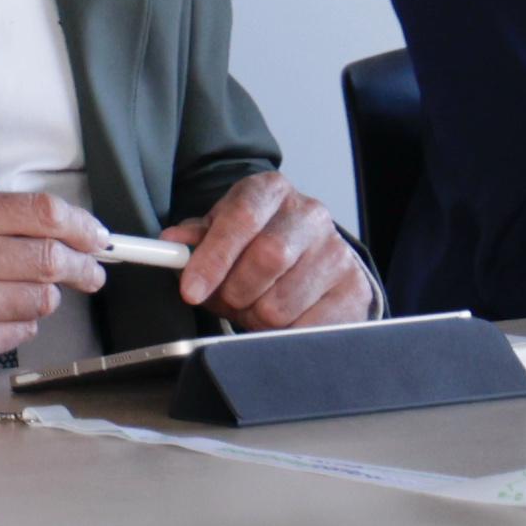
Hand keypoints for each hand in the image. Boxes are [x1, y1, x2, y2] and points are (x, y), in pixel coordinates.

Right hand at [0, 191, 106, 385]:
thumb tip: (41, 231)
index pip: (43, 214)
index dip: (81, 226)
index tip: (95, 237)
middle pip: (53, 259)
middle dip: (82, 268)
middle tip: (91, 273)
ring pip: (40, 301)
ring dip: (38, 300)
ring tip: (12, 298)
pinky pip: (19, 335)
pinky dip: (14, 328)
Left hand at [168, 169, 373, 330]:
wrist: (313, 259)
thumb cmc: (257, 244)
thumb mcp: (221, 233)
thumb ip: (196, 240)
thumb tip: (172, 243)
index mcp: (270, 191)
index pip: (242, 218)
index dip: (213, 257)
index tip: (191, 290)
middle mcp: (309, 214)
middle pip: (266, 260)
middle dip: (235, 293)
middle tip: (229, 300)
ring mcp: (336, 251)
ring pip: (282, 303)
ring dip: (256, 317)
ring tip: (256, 307)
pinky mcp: (353, 289)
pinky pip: (307, 328)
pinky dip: (283, 334)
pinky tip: (281, 320)